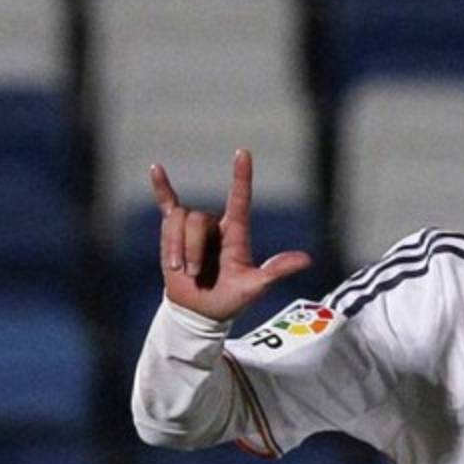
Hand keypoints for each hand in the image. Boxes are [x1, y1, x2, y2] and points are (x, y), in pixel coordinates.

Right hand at [150, 149, 311, 321]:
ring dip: (177, 249)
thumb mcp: (256, 286)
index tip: (243, 153)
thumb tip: (307, 260)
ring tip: (182, 271)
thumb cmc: (231, 298)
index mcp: (236, 233)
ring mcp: (194, 228)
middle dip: (191, 250)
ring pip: (178, 221)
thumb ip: (276, 271)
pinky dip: (161, 188)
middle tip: (195, 275)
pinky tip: (155, 168)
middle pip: (196, 220)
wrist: (201, 311)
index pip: (239, 199)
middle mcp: (216, 225)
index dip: (241, 177)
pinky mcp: (174, 233)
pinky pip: (167, 205)